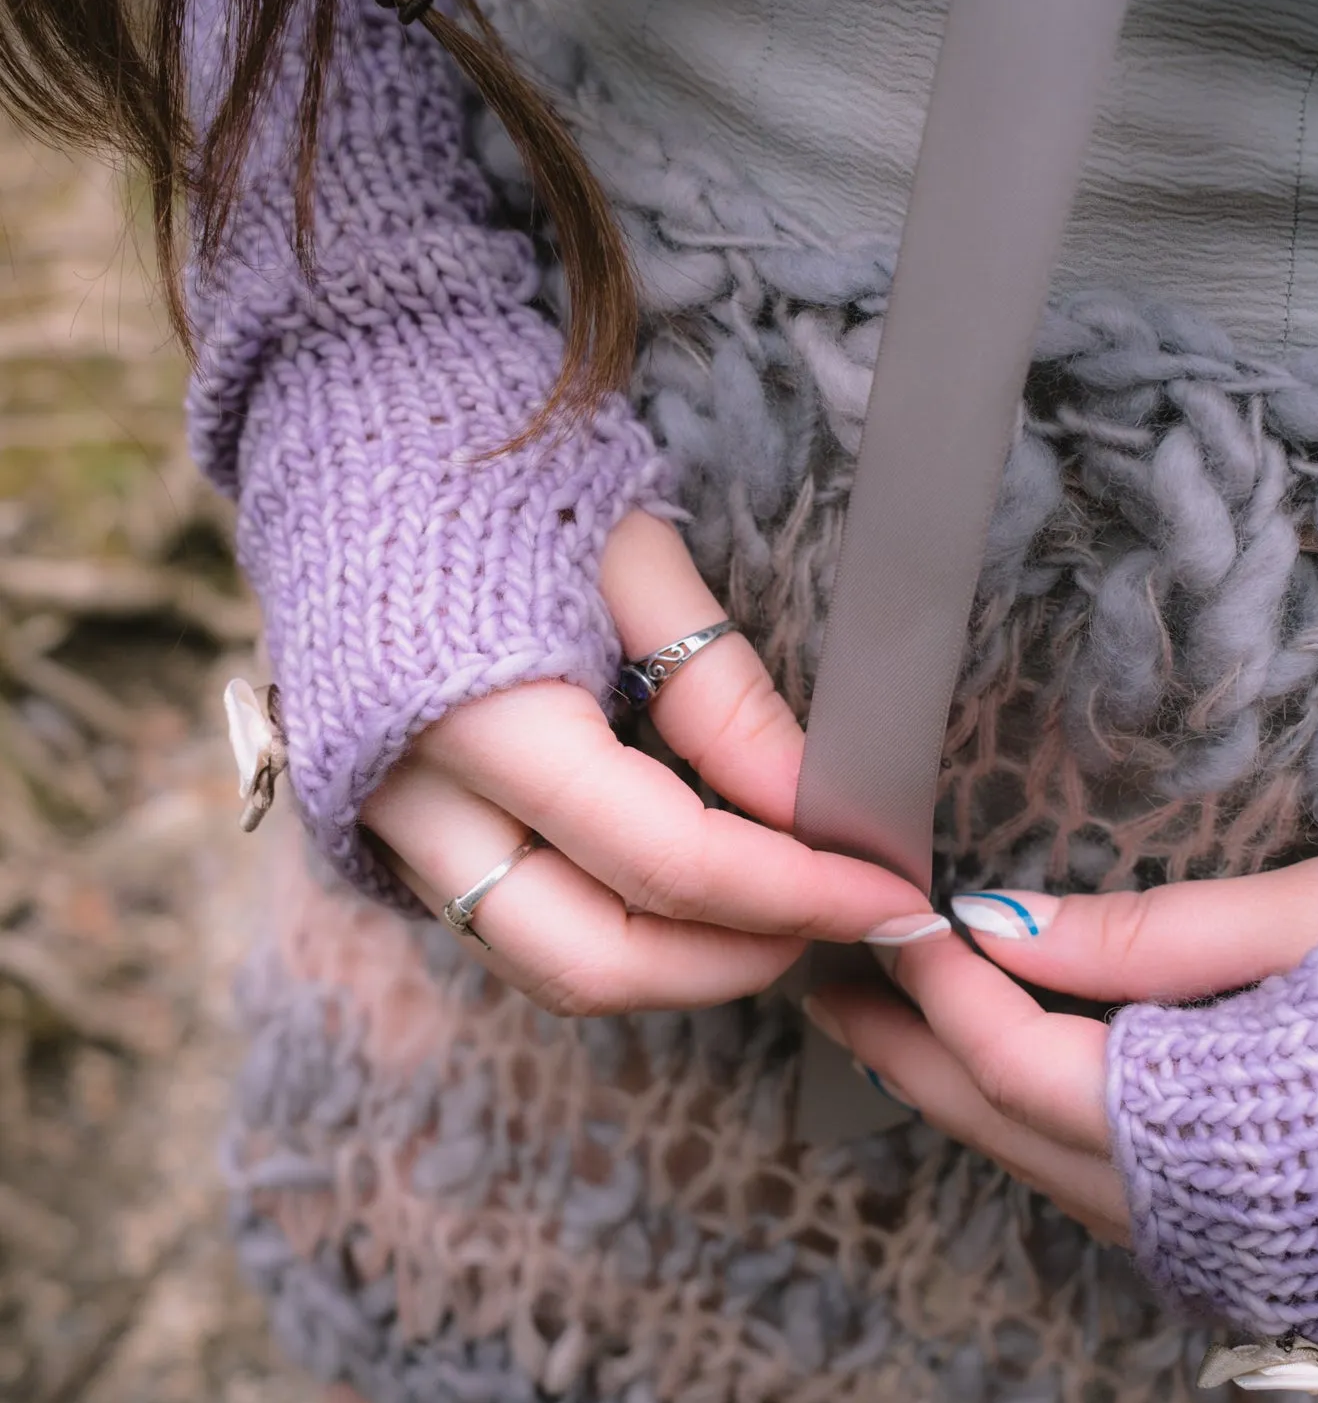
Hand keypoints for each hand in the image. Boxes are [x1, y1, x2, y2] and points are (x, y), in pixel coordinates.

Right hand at [361, 511, 930, 1014]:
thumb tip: (811, 808)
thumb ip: (718, 691)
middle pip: (591, 960)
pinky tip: (683, 884)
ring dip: (672, 964)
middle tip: (832, 920)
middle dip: (731, 964)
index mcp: (479, 714)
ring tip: (770, 908)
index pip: (665, 860)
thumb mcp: (631, 553)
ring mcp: (385, 829)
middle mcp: (413, 800)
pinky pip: (509, 926)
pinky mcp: (383, 835)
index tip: (886, 896)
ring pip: (544, 966)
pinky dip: (608, 927)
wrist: (346, 436)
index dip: (794, 893)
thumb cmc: (494, 472)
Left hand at [807, 858, 1317, 1242]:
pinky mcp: (1234, 1249)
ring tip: (888, 1027)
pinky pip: (1089, 1191)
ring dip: (954, 1094)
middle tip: (829, 989)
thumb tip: (998, 924)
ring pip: (1038, 1169)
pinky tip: (994, 1084)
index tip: (892, 918)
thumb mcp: (1314, 927)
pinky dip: (1020, 1128)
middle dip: (904, 1051)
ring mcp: (1214, 1246)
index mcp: (1204, 1126)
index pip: (1015, 1058)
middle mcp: (1195, 1210)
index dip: (941, 986)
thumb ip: (1152, 934)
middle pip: (1002, 1126)